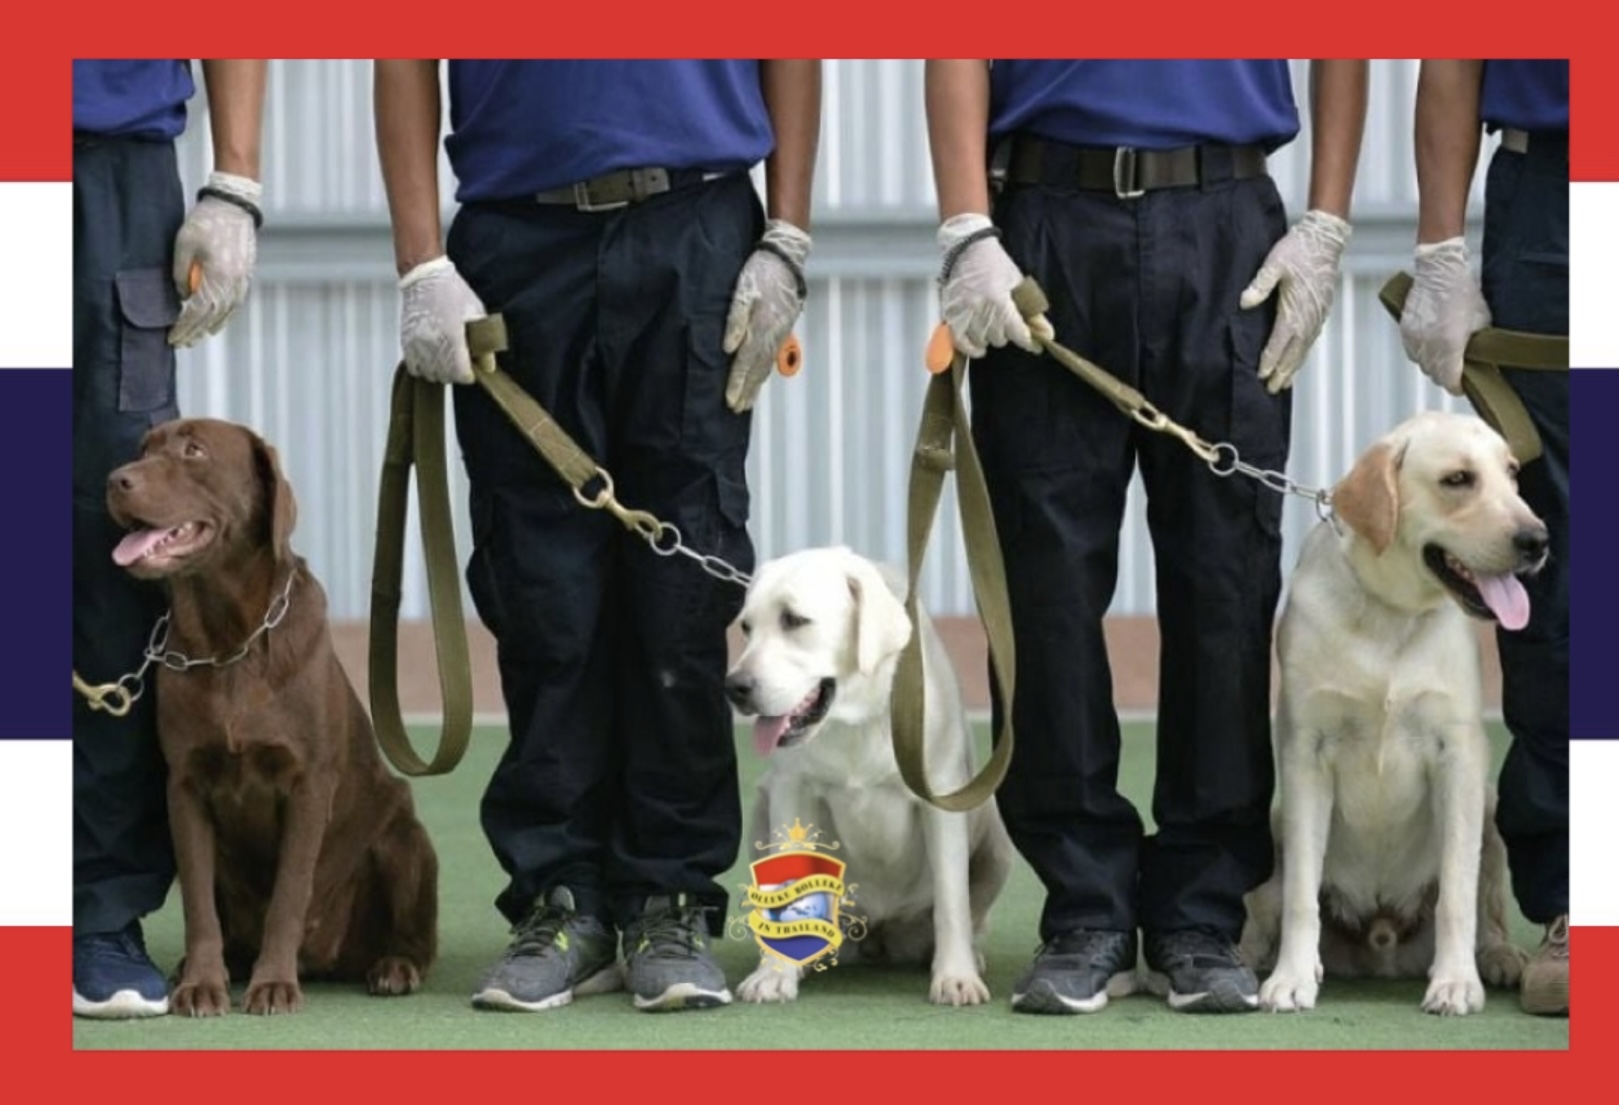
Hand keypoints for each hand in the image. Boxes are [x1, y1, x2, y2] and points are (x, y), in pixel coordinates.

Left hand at [169, 172, 260, 347]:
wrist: (234, 206)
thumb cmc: (206, 221)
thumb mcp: (183, 243)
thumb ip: (181, 272)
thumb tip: (183, 296)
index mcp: (218, 276)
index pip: (199, 310)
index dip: (185, 326)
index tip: (173, 337)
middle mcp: (233, 283)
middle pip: (214, 316)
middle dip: (196, 331)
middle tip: (182, 343)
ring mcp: (243, 280)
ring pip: (227, 312)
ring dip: (211, 327)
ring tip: (199, 337)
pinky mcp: (246, 276)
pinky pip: (235, 303)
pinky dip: (225, 316)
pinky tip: (216, 321)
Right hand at [398, 257, 487, 384]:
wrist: (424, 276)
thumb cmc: (452, 291)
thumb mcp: (476, 313)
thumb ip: (484, 344)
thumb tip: (489, 367)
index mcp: (453, 336)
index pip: (461, 373)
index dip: (469, 375)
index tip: (471, 370)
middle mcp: (432, 343)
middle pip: (445, 376)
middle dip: (455, 373)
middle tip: (460, 362)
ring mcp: (417, 343)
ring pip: (429, 374)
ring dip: (439, 372)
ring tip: (445, 360)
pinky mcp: (406, 341)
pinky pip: (414, 367)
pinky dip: (423, 367)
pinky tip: (431, 358)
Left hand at [724, 219, 811, 412]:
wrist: (787, 256)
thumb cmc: (761, 269)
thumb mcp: (743, 289)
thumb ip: (735, 318)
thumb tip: (728, 348)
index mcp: (762, 326)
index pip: (746, 362)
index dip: (737, 383)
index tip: (729, 401)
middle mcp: (772, 334)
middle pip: (757, 369)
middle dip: (746, 390)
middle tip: (736, 409)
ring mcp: (780, 331)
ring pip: (766, 364)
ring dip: (756, 384)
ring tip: (746, 401)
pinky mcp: (783, 326)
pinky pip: (772, 355)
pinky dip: (764, 370)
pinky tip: (760, 376)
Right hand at [936, 213, 1040, 358]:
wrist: (967, 248)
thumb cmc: (994, 263)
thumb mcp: (1018, 284)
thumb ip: (1032, 312)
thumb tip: (1046, 334)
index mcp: (999, 299)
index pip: (1016, 331)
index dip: (1026, 339)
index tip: (1031, 343)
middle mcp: (980, 308)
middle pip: (999, 338)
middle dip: (1005, 333)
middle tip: (1006, 323)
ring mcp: (963, 312)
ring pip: (981, 340)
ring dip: (989, 337)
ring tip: (990, 328)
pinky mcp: (950, 313)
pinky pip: (959, 341)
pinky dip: (969, 348)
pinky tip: (978, 348)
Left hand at [1239, 208, 1351, 392]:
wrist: (1325, 238)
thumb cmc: (1297, 249)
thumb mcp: (1274, 263)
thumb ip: (1261, 284)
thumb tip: (1245, 302)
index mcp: (1294, 309)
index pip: (1279, 342)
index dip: (1270, 360)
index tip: (1261, 375)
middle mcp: (1308, 317)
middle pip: (1294, 352)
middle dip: (1282, 372)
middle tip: (1271, 390)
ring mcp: (1317, 315)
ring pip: (1304, 348)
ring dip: (1293, 366)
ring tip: (1284, 383)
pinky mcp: (1322, 310)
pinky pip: (1311, 338)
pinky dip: (1303, 353)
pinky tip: (1298, 358)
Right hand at [1398, 237, 1490, 395]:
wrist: (1439, 270)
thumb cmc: (1463, 291)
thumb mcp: (1481, 321)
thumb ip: (1478, 345)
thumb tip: (1479, 362)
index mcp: (1450, 344)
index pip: (1450, 381)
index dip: (1459, 387)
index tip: (1464, 385)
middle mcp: (1429, 345)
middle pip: (1435, 376)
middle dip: (1447, 376)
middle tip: (1458, 370)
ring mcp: (1414, 338)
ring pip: (1423, 365)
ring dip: (1433, 365)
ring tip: (1445, 355)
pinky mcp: (1405, 331)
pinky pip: (1413, 352)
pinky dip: (1422, 353)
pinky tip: (1432, 344)